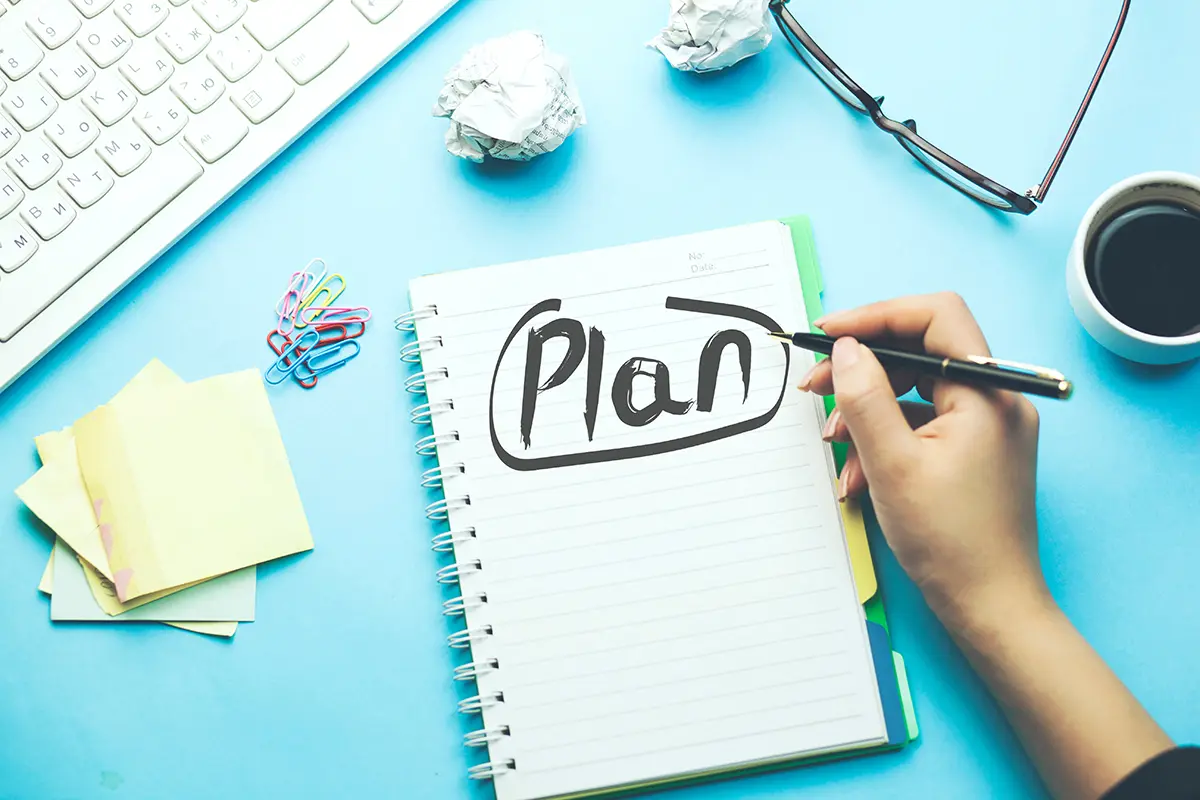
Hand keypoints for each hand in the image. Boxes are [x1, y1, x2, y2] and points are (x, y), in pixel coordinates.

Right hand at [800, 293, 1048, 629]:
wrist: (991, 606)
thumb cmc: (951, 542)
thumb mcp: (892, 464)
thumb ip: (865, 398)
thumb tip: (844, 349)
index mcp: (988, 392)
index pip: (934, 317)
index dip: (876, 316)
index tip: (828, 334)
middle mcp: (996, 400)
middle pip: (919, 352)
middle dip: (862, 368)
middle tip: (813, 386)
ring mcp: (987, 427)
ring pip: (915, 390)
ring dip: (867, 409)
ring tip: (834, 442)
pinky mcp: (974, 451)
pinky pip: (922, 423)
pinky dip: (885, 438)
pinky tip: (858, 473)